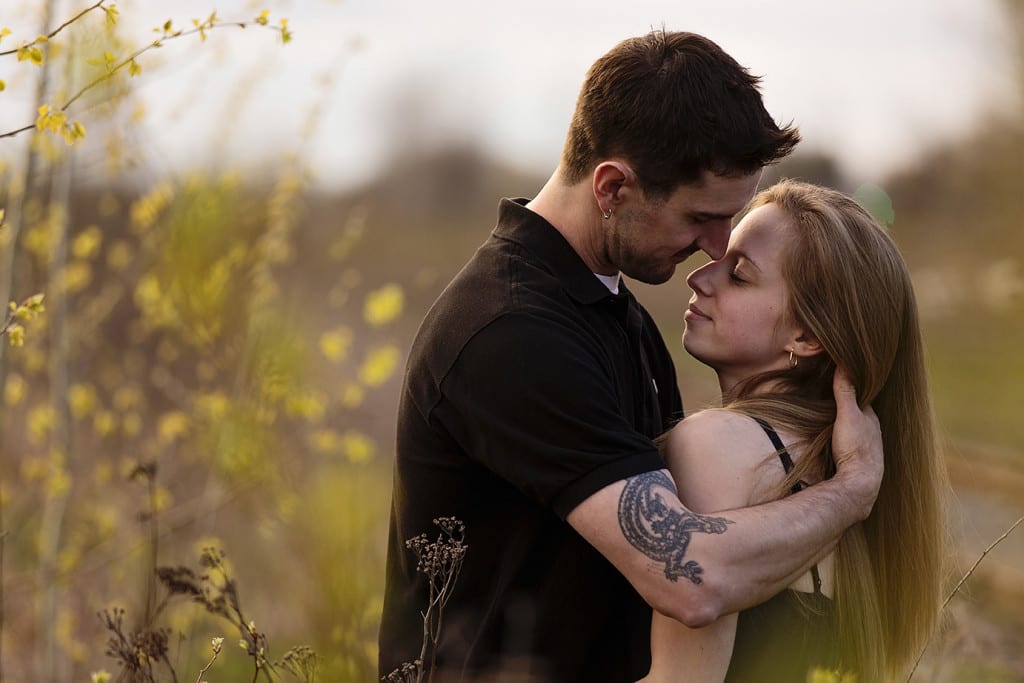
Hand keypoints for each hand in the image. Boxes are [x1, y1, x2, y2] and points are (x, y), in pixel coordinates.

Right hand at [830, 367, 882, 519]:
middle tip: (833, 396)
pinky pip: (852, 444)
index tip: (841, 378)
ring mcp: (867, 447)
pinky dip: (845, 438)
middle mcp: (873, 432)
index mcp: (872, 418)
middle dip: (849, 405)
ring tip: (832, 416)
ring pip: (857, 430)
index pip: (862, 398)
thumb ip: (845, 392)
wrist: (860, 484)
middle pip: (860, 414)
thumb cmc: (856, 448)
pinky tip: (836, 440)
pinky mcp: (859, 461)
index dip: (852, 387)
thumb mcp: (847, 415)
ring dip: (847, 424)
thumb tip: (845, 364)